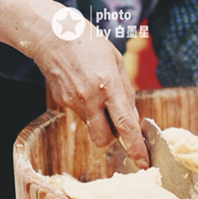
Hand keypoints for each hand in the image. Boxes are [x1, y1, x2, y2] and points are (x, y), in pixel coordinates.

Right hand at [32, 17, 149, 167]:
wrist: (53, 36)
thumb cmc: (89, 43)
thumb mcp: (116, 61)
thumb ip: (126, 92)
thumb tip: (132, 118)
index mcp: (108, 86)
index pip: (125, 125)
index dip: (136, 147)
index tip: (143, 162)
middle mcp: (90, 98)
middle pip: (103, 139)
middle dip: (112, 139)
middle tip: (116, 124)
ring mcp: (73, 102)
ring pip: (90, 126)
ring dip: (98, 119)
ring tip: (96, 93)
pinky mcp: (61, 102)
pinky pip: (80, 114)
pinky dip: (86, 107)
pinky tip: (83, 86)